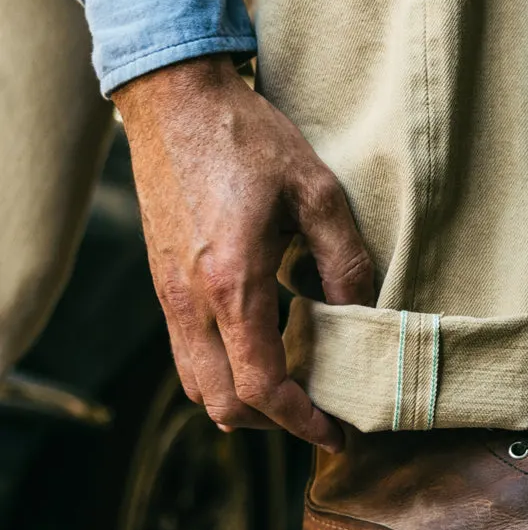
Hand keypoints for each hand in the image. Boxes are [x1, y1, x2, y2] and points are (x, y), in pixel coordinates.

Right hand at [115, 55, 373, 448]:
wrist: (173, 99)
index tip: (334, 431)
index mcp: (232, 283)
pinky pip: (185, 354)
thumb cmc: (246, 137)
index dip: (301, 421)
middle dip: (272, 422)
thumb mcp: (316, 189)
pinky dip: (221, 370)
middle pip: (222, 404)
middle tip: (317, 412)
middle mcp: (191, 301)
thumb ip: (343, 259)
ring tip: (290, 384)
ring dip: (241, 401)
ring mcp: (168, 295)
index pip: (261, 387)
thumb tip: (365, 315)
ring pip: (196, 385)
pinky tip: (259, 344)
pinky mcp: (160, 283)